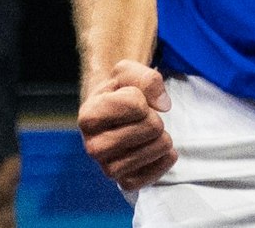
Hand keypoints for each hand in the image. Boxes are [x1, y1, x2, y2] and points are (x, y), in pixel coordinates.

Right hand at [78, 61, 175, 190]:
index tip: (130, 99)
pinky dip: (165, 157)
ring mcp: (108, 168)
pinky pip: (159, 170)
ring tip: (147, 132)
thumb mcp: (127, 71)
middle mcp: (93, 147)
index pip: (137, 104)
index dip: (142, 96)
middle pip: (152, 126)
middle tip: (141, 118)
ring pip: (159, 146)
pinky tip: (155, 148)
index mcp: (88, 117)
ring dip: (162, 135)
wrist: (114, 116)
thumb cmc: (120, 92)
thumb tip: (164, 106)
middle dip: (154, 116)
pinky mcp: (125, 183)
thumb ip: (146, 78)